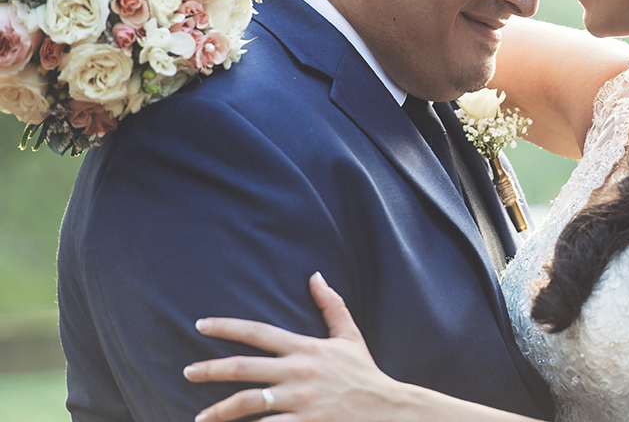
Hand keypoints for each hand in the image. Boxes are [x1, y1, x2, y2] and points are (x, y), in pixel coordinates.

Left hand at [185, 272, 405, 421]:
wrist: (386, 409)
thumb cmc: (364, 372)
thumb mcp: (349, 336)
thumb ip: (331, 305)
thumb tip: (316, 276)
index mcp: (306, 348)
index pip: (259, 333)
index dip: (227, 327)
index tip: (201, 325)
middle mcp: (298, 373)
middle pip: (244, 368)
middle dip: (210, 370)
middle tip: (187, 372)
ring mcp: (299, 402)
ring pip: (248, 403)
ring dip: (219, 412)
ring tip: (199, 418)